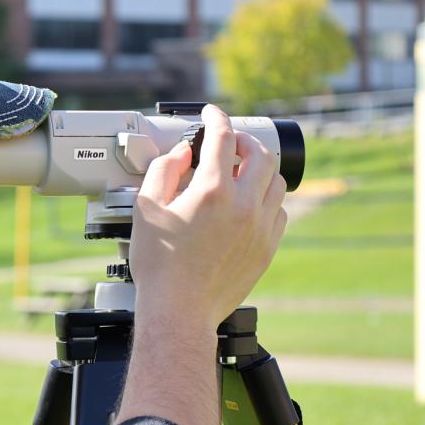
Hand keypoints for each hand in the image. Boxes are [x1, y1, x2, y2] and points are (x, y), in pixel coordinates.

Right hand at [129, 104, 286, 332]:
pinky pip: (279, 211)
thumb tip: (183, 154)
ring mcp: (261, 227)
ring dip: (259, 169)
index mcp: (212, 191)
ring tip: (240, 173)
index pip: (222, 137)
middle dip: (243, 140)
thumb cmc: (159, 265)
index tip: (211, 113)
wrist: (180, 311)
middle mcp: (244, 205)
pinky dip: (266, 199)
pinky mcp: (268, 248)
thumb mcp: (146, 209)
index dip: (216, 117)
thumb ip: (164, 171)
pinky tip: (247, 205)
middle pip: (260, 153)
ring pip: (276, 181)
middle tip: (228, 142)